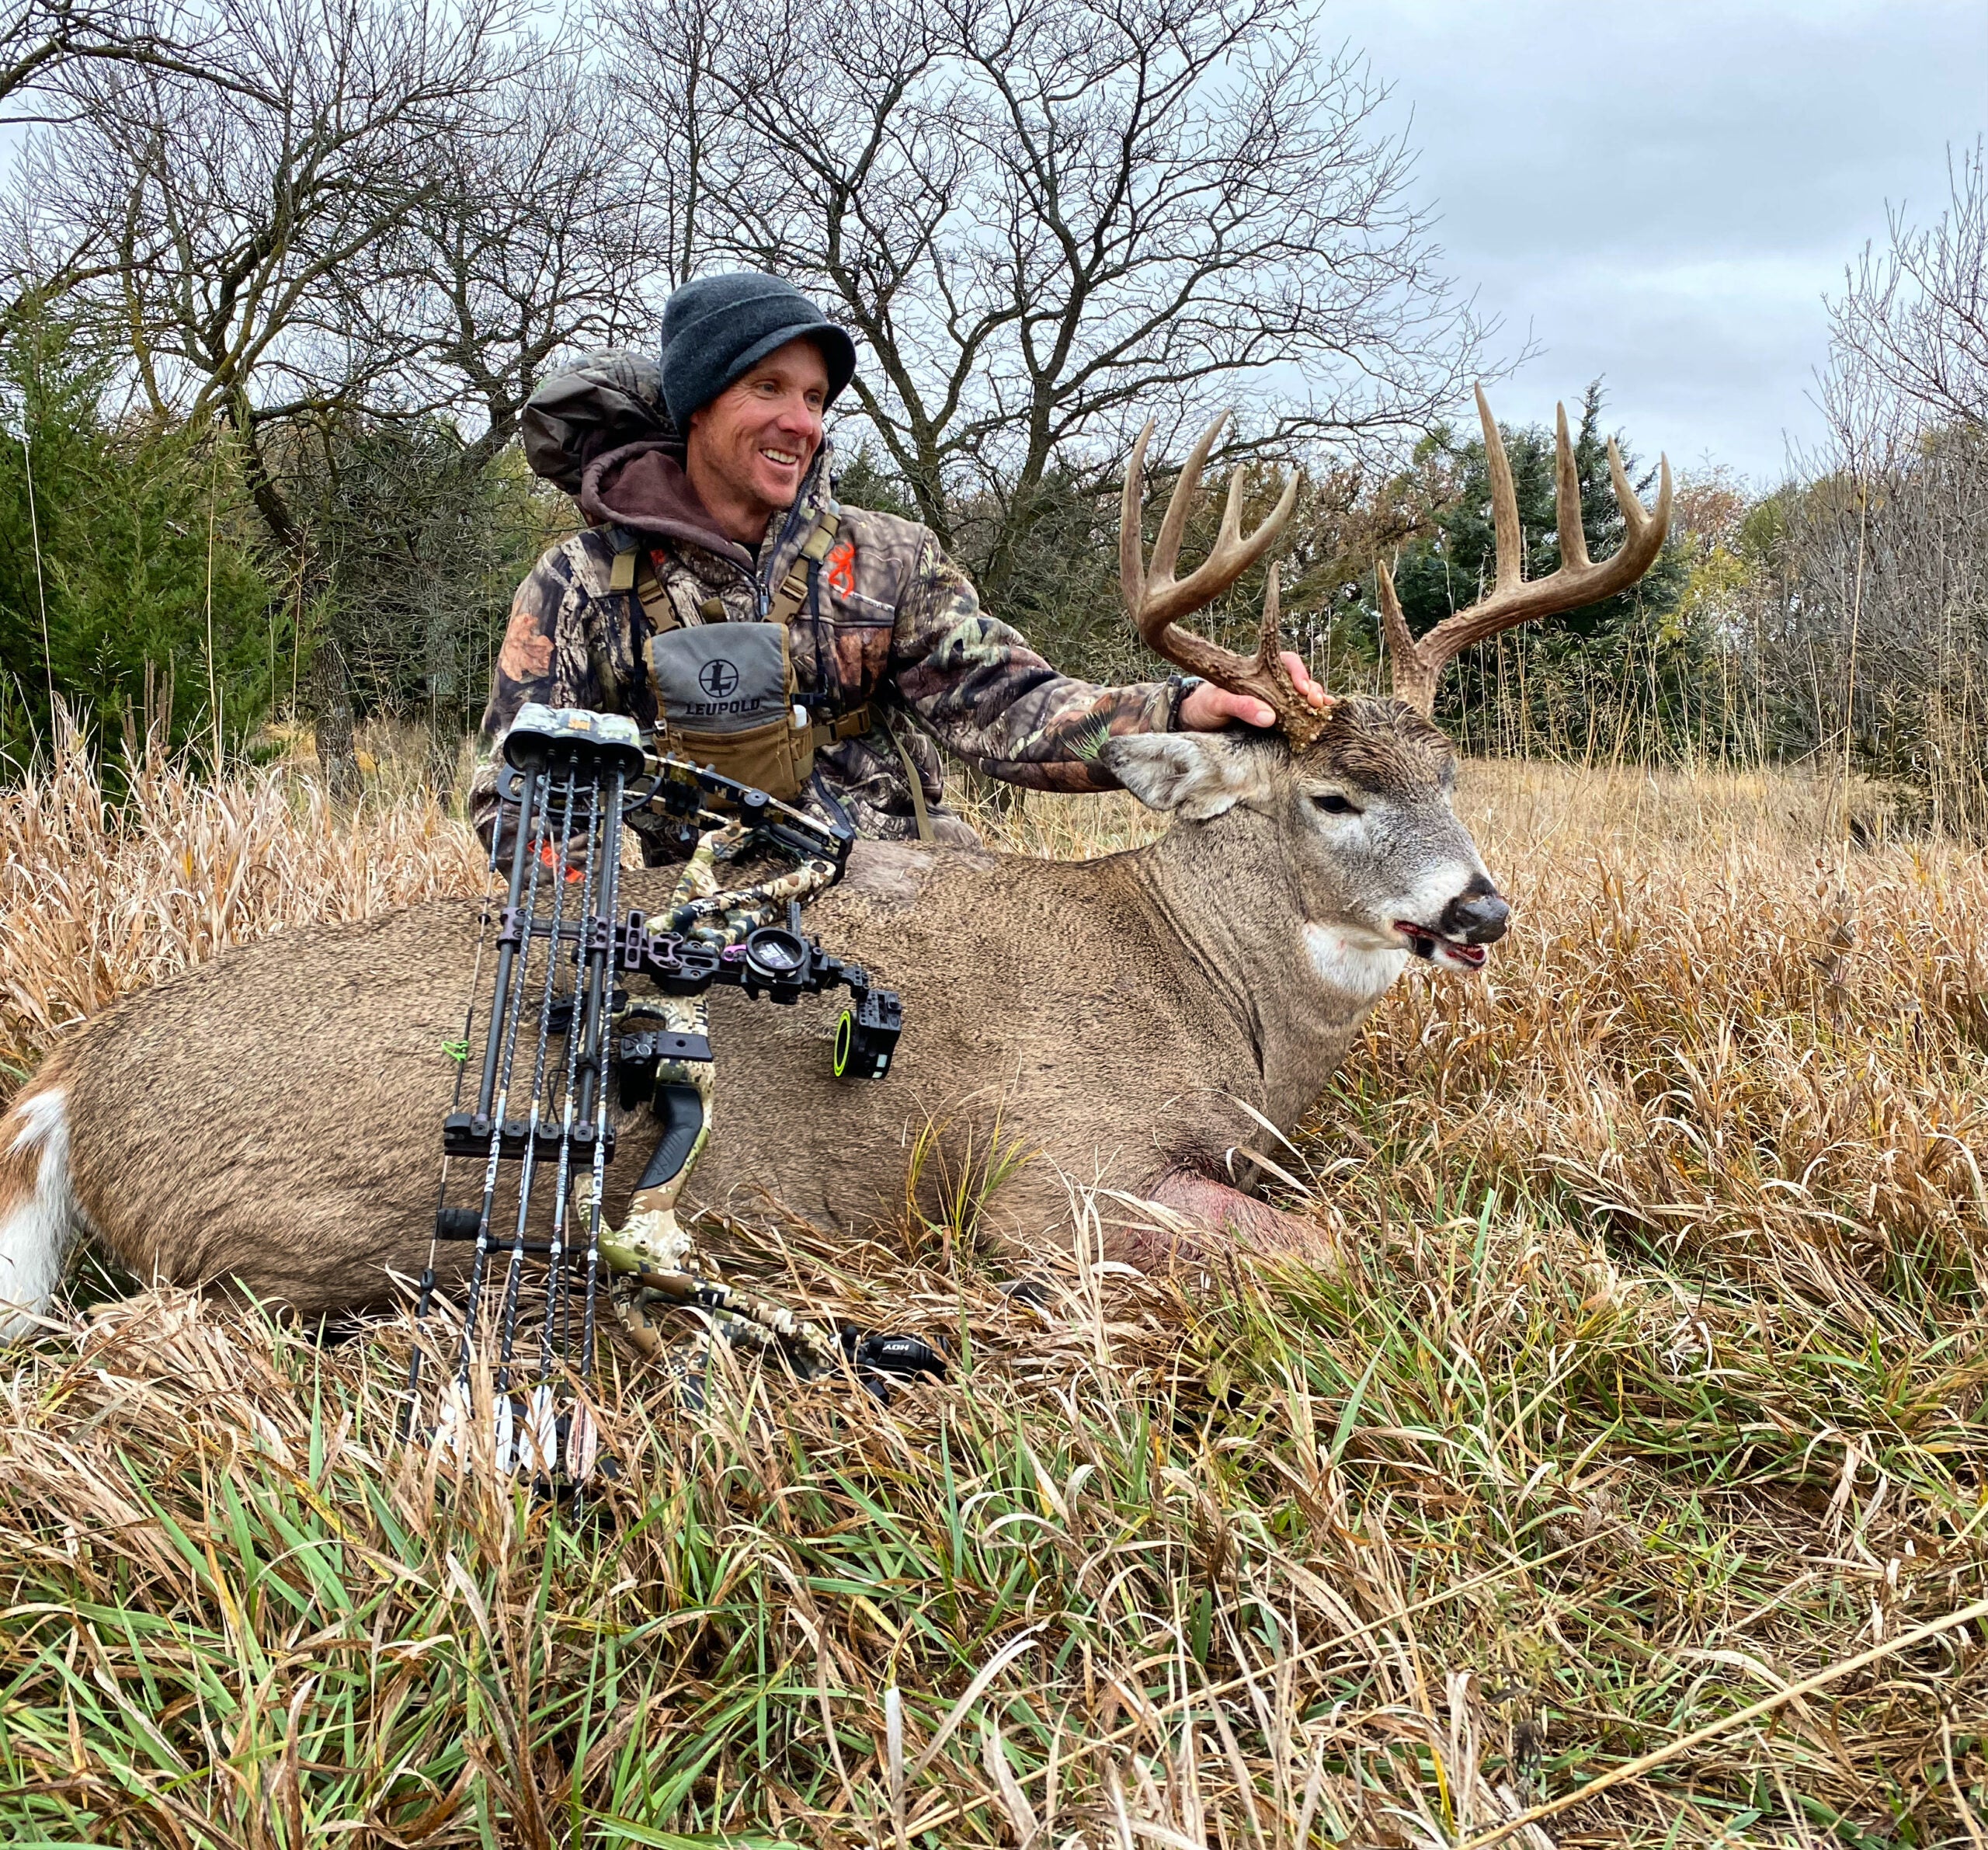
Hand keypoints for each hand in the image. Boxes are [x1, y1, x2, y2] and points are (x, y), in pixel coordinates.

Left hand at [1178, 653, 1328, 729]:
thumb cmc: (1204, 705)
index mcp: (1257, 672)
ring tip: (1325, 711)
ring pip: (1303, 698)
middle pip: (1300, 680)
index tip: (1302, 687)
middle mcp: (1270, 685)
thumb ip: (1240, 706)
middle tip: (1317, 702)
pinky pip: (1297, 717)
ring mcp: (1275, 703)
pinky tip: (1320, 723)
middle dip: (1313, 688)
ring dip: (1316, 703)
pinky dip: (1310, 719)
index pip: (1285, 662)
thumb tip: (1269, 717)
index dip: (1298, 672)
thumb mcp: (1217, 703)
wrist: (1194, 723)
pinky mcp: (1276, 722)